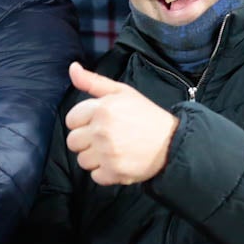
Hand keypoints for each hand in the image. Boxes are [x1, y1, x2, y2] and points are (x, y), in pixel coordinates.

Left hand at [65, 63, 176, 185]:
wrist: (172, 141)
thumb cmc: (145, 115)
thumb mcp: (121, 92)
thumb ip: (93, 81)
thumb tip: (72, 68)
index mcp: (102, 109)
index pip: (71, 120)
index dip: (83, 122)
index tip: (97, 123)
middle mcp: (102, 131)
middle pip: (72, 142)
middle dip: (86, 141)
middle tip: (105, 138)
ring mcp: (107, 153)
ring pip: (82, 160)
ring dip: (95, 158)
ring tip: (113, 150)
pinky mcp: (114, 172)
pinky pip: (95, 176)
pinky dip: (105, 173)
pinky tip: (118, 162)